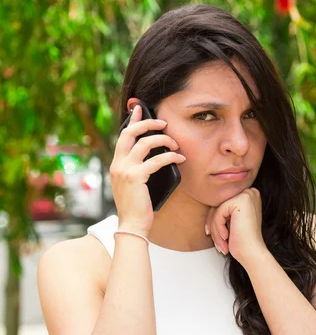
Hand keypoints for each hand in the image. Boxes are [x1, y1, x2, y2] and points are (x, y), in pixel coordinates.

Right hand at [110, 103, 185, 235]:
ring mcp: (125, 170)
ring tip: (175, 144)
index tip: (138, 109)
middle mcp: (118, 164)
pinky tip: (180, 159)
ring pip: (144, 143)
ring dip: (164, 140)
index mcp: (116, 164)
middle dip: (148, 123)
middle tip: (164, 122)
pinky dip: (171, 157)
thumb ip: (139, 167)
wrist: (132, 225)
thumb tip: (156, 153)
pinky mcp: (135, 177)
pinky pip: (156, 160)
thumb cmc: (138, 205)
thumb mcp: (135, 183)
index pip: (123, 136)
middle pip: (130, 133)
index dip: (131, 120)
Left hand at [205, 187, 268, 268]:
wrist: (252, 253)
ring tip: (220, 244)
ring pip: (217, 209)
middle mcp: (250, 192)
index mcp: (250, 195)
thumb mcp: (231, 221)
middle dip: (213, 224)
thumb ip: (223, 209)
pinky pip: (219, 213)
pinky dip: (218, 227)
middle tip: (213, 239)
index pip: (223, 203)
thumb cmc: (242, 241)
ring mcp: (247, 195)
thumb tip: (204, 200)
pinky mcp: (241, 201)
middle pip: (219, 205)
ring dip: (215, 229)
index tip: (210, 233)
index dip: (215, 219)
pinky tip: (226, 237)